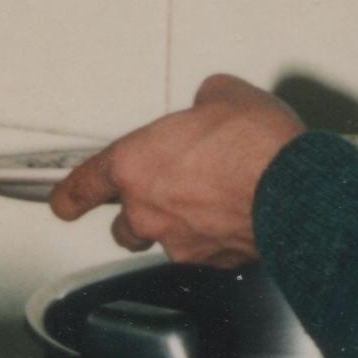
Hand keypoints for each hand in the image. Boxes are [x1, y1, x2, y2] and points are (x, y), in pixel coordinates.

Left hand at [48, 74, 304, 266]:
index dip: (69, 196)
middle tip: (165, 196)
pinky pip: (206, 253)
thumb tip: (212, 105)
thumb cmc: (256, 145)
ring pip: (166, 243)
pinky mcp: (214, 263)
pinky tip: (241, 216)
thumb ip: (204, 102)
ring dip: (180, 228)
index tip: (63, 203)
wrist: (294, 191)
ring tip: (211, 206)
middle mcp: (149, 210)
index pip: (84, 185)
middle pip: (124, 225)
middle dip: (138, 215)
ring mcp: (180, 242)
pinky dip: (218, 239)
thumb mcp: (225, 95)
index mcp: (136, 164)